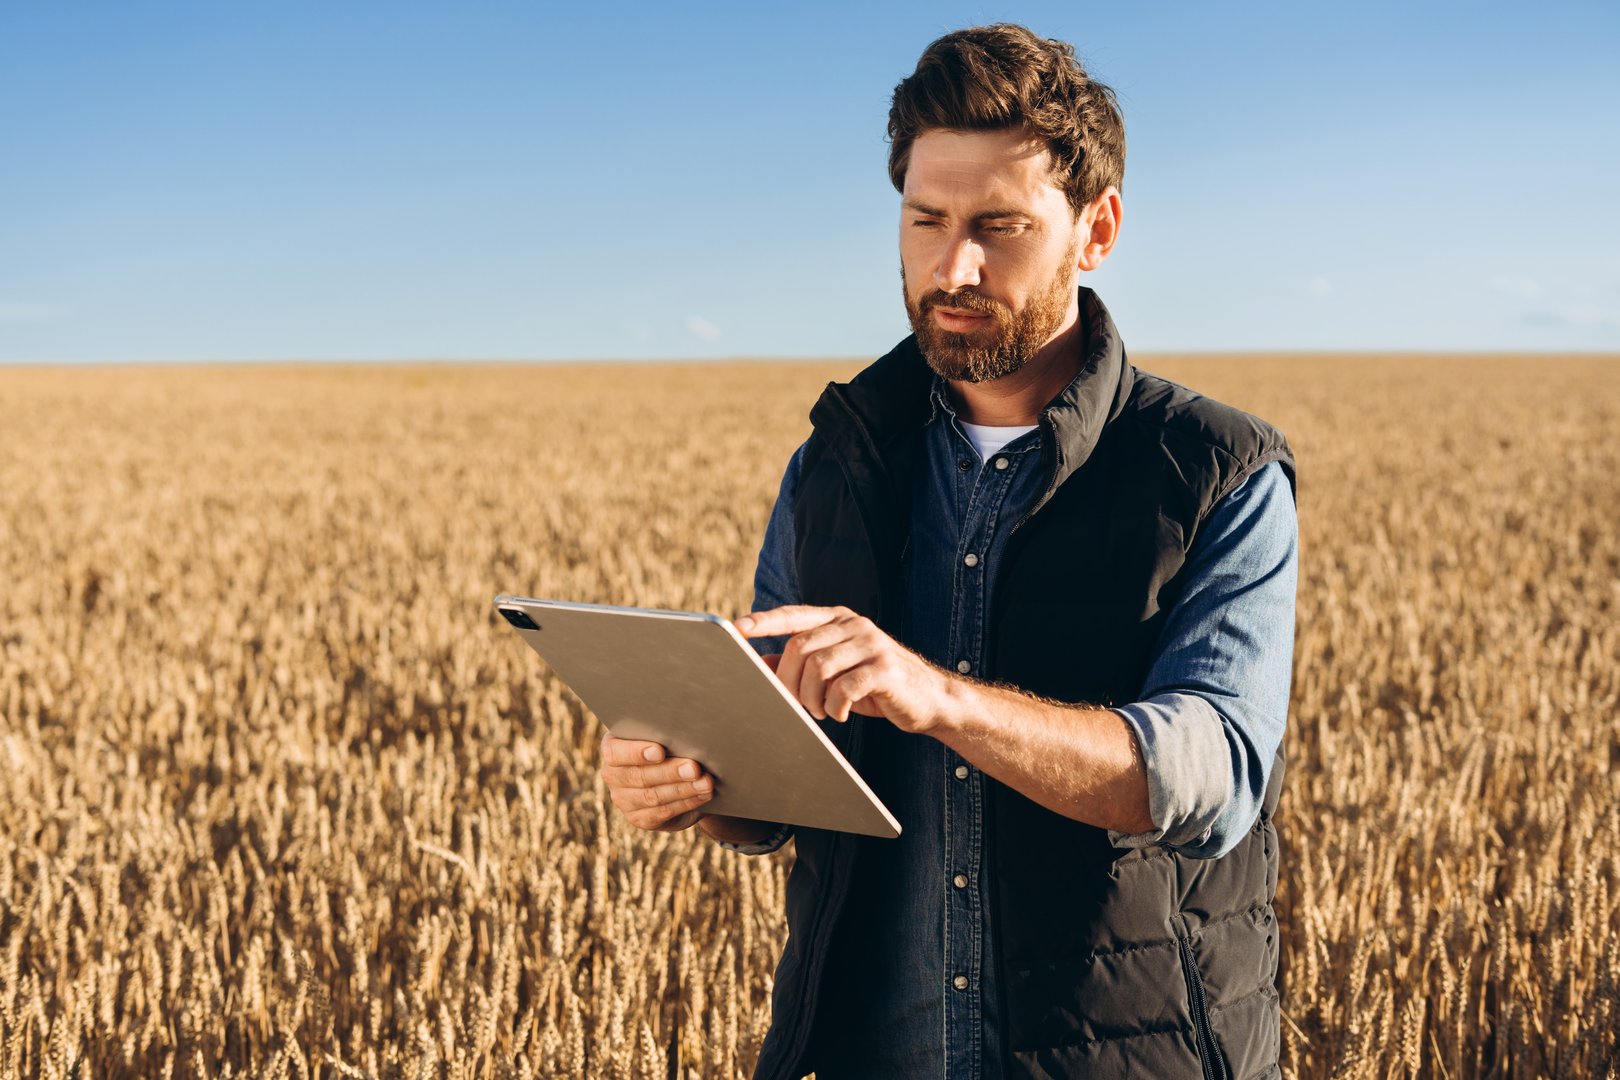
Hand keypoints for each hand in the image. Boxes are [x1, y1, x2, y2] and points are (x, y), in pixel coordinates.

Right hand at [599, 731, 713, 831]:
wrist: (672, 778)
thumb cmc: (667, 747)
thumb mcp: (663, 738)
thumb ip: (666, 736)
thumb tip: (689, 733)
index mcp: (612, 749)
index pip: (616, 752)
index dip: (637, 752)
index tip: (660, 751)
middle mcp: (613, 776)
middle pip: (640, 776)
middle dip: (670, 772)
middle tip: (694, 767)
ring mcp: (624, 800)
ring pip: (653, 796)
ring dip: (683, 789)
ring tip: (706, 782)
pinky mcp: (640, 818)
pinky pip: (663, 812)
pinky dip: (687, 802)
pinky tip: (703, 794)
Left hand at [735, 605, 957, 734]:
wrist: (929, 700)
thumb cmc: (875, 686)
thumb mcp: (836, 673)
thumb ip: (801, 665)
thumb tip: (760, 663)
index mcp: (839, 619)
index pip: (795, 615)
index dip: (765, 621)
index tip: (737, 629)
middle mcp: (854, 625)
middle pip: (801, 647)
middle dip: (789, 682)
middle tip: (795, 706)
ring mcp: (872, 644)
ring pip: (819, 668)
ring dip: (811, 698)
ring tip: (820, 712)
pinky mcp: (884, 669)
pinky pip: (843, 687)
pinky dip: (834, 707)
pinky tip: (840, 715)